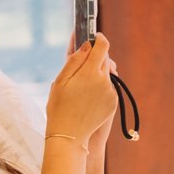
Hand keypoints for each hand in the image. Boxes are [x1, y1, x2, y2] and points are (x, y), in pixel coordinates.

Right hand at [47, 31, 117, 147]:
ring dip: (97, 72)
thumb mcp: (60, 81)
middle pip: (105, 58)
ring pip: (107, 73)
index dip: (98, 38)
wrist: (69, 136)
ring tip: (82, 83)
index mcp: (90, 72)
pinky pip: (109, 87)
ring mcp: (110, 92)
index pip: (102, 46)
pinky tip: (87, 95)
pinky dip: (100, 86)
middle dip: (95, 56)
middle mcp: (104, 81)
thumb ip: (74, 61)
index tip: (93, 37)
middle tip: (81, 63)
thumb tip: (86, 45)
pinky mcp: (113, 103)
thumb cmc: (59, 107)